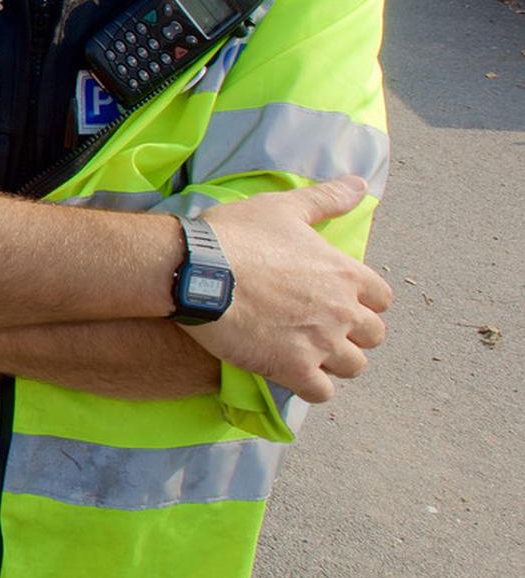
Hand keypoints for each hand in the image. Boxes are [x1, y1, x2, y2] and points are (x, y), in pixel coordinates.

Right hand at [195, 176, 390, 402]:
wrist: (196, 272)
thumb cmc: (236, 236)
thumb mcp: (283, 208)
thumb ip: (327, 199)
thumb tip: (362, 185)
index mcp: (344, 274)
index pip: (382, 299)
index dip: (364, 301)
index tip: (340, 300)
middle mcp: (341, 311)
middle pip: (373, 336)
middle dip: (354, 334)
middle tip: (323, 328)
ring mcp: (319, 343)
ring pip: (352, 366)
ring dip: (335, 361)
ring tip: (309, 353)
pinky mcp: (292, 368)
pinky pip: (321, 392)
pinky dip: (312, 387)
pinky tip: (293, 375)